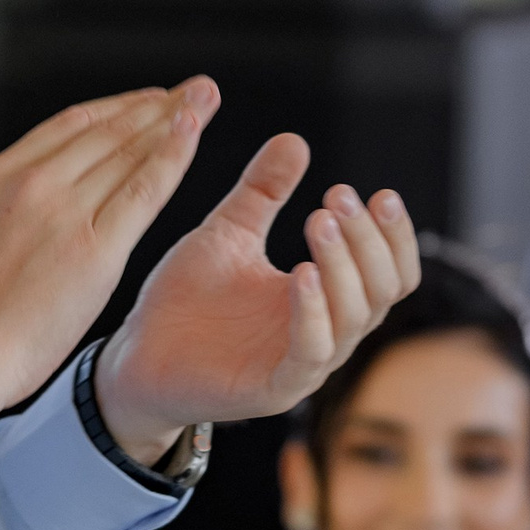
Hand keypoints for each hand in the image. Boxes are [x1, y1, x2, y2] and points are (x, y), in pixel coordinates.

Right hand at [0, 82, 218, 430]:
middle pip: (108, 131)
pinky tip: (194, 136)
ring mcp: (68, 213)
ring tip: (206, 98)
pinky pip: (144, 191)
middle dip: (157, 106)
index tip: (145, 101)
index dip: (113, 109)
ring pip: (131, 153)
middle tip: (196, 89)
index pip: (69, 126)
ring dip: (175, 121)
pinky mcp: (97, 251)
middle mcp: (37, 184)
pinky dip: (173, 158)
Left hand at [93, 135, 420, 466]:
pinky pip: (310, 353)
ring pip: (353, 318)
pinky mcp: (272, 389)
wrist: (136, 354)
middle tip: (339, 196)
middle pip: (382, 290)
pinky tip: (301, 273)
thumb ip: (263, 192)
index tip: (377, 193)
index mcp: (324, 298)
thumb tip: (294, 140)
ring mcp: (303, 366)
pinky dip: (313, 312)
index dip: (392, 235)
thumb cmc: (184, 301)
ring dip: (342, 265)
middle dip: (369, 240)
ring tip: (319, 221)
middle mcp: (325, 333)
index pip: (389, 271)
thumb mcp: (228, 233)